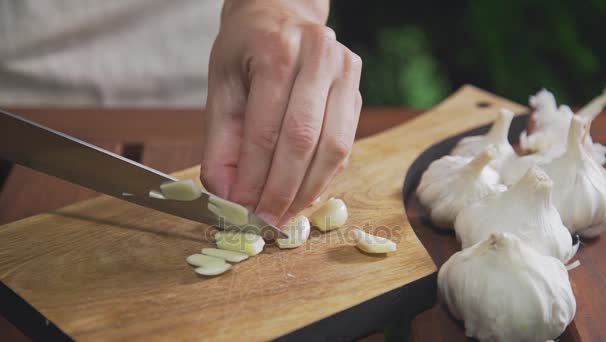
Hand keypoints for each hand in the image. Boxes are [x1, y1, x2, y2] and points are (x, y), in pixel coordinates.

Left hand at [201, 0, 361, 225]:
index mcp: (277, 49)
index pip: (267, 127)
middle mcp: (319, 56)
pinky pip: (344, 145)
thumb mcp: (221, 87)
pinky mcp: (357, 92)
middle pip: (305, 139)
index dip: (256, 175)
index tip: (243, 208)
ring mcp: (346, 72)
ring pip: (333, 147)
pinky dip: (324, 178)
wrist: (282, 15)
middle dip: (283, 189)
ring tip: (285, 216)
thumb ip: (222, 144)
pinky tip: (304, 195)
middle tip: (265, 221)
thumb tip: (228, 197)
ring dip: (308, 190)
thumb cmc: (246, 51)